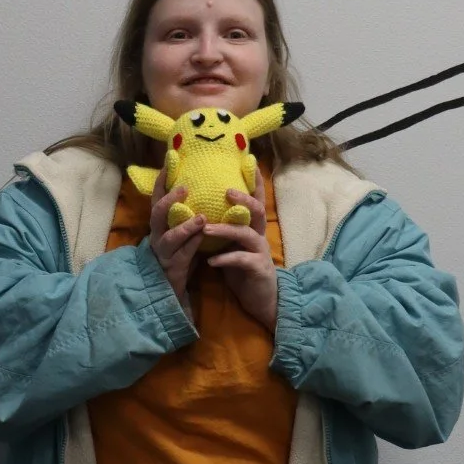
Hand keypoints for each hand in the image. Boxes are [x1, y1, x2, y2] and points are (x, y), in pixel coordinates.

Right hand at [149, 185, 204, 322]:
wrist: (172, 285)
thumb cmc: (179, 252)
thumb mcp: (181, 230)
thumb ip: (188, 213)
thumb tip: (204, 188)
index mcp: (160, 223)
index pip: (157, 196)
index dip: (162, 180)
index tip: (169, 161)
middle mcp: (158, 234)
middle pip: (157, 213)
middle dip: (169, 199)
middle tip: (184, 188)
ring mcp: (164, 251)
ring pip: (169, 236)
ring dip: (185, 226)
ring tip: (201, 218)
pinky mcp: (173, 266)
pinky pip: (183, 254)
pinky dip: (193, 245)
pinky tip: (203, 238)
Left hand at [206, 172, 278, 332]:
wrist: (262, 300)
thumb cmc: (243, 272)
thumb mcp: (232, 248)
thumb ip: (224, 231)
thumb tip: (201, 214)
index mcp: (252, 229)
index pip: (255, 201)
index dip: (253, 183)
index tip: (248, 163)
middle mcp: (259, 236)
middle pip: (256, 210)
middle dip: (243, 199)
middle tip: (225, 190)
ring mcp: (260, 252)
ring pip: (246, 234)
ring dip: (225, 229)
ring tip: (206, 227)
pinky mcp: (258, 269)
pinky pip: (242, 260)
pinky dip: (225, 259)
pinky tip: (211, 261)